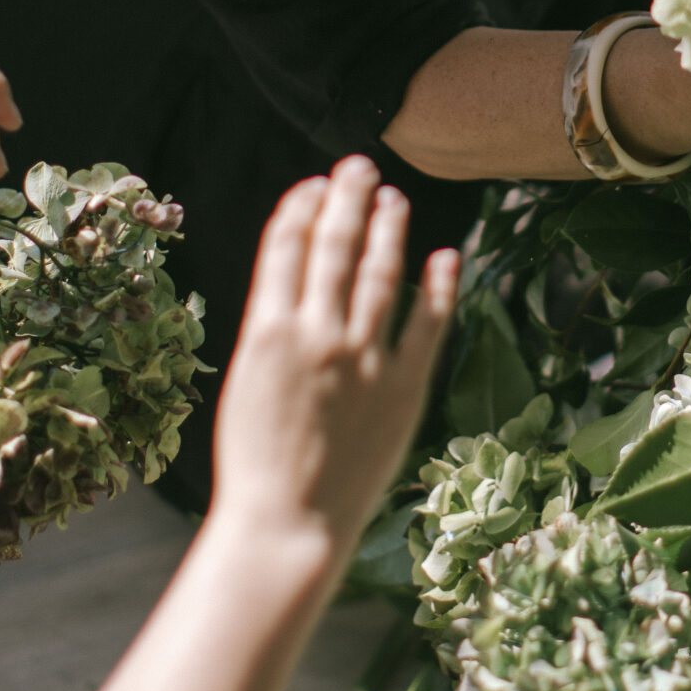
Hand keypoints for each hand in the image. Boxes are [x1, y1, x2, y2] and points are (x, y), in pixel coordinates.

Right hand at [212, 157, 457, 548]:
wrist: (288, 523)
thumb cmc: (256, 461)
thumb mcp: (245, 382)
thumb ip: (273, 332)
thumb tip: (295, 288)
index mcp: (267, 330)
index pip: (287, 247)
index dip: (302, 207)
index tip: (314, 185)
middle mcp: (317, 334)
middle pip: (335, 246)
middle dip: (347, 199)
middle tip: (359, 167)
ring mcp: (363, 359)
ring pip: (381, 274)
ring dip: (389, 230)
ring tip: (395, 199)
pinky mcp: (402, 387)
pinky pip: (427, 325)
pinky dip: (438, 287)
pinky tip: (445, 256)